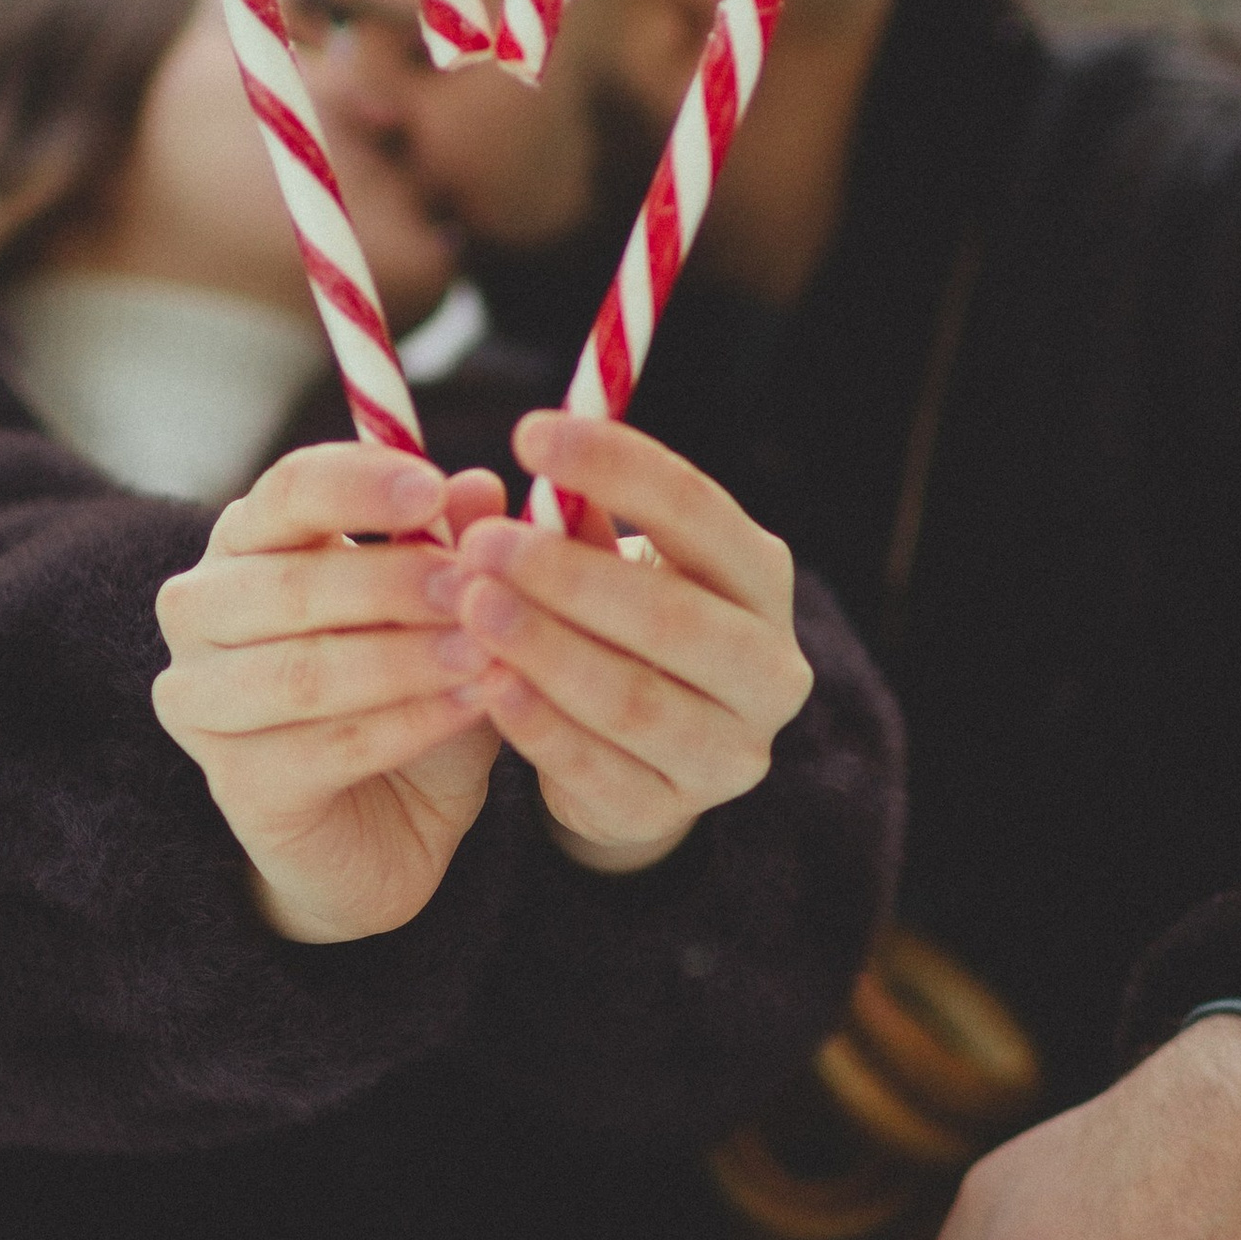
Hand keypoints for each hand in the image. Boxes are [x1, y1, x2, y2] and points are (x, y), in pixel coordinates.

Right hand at [152, 443, 508, 942]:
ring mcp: (202, 699)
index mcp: (248, 541)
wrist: (397, 824)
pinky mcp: (234, 782)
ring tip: (484, 654)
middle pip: (289, 584)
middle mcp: (202, 610)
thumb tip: (478, 488)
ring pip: (303, 671)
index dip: (356, 485)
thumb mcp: (448, 613)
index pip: (285, 492)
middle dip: (392, 584)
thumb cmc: (413, 690)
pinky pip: (324, 747)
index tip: (431, 488)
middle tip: (475, 589)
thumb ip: (455, 548)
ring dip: (403, 660)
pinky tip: (468, 708)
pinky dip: (405, 725)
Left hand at [446, 411, 815, 874]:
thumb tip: (472, 484)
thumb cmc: (615, 624)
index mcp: (759, 577)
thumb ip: (552, 524)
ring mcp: (733, 748)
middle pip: (673, 617)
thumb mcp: (597, 562)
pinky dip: (541, 726)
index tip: (527, 430)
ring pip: (635, 700)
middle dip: (568, 577)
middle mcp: (769, 665)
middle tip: (481, 545)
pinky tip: (489, 687)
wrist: (639, 752)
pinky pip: (602, 769)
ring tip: (470, 609)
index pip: (698, 511)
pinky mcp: (677, 809)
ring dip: (546, 650)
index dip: (617, 466)